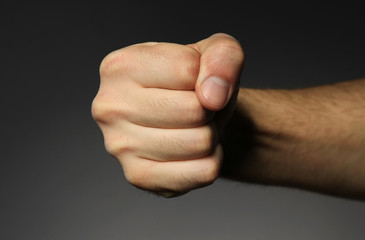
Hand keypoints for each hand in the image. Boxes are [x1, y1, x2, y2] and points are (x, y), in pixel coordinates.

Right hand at [91, 33, 243, 196]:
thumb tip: (213, 96)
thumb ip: (222, 56)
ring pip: (200, 142)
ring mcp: (120, 145)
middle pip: (194, 110)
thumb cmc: (196, 83)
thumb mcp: (215, 51)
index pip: (187, 70)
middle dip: (209, 109)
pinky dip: (210, 160)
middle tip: (197, 107)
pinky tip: (192, 150)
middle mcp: (110, 106)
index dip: (207, 76)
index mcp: (121, 66)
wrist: (188, 117)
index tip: (195, 80)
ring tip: (193, 126)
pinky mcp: (138, 176)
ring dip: (210, 134)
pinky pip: (202, 172)